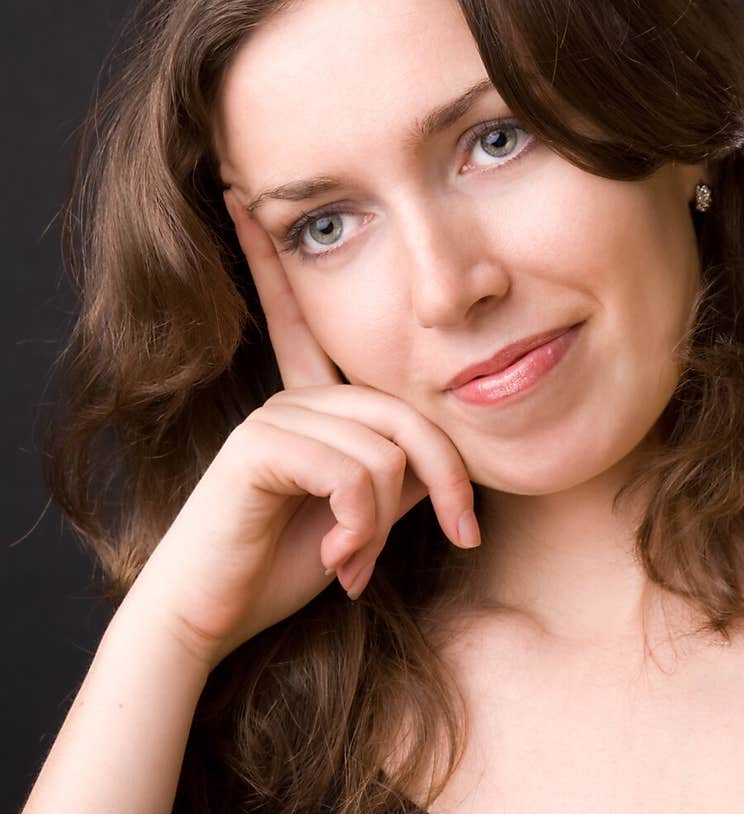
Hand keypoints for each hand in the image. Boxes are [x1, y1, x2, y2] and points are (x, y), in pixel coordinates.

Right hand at [127, 191, 479, 670]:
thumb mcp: (364, 517)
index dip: (274, 260)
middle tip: (460, 535)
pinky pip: (353, 471)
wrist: (214, 618)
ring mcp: (272, 418)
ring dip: (387, 523)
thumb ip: (400, 473)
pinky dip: (361, 526)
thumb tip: (444, 457)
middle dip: (446, 481)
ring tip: (358, 560)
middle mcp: (290, 399)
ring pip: (387, 451)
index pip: (302, 320)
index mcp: (310, 405)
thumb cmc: (283, 568)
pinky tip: (338, 559)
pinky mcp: (258, 448)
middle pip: (407, 411)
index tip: (243, 196)